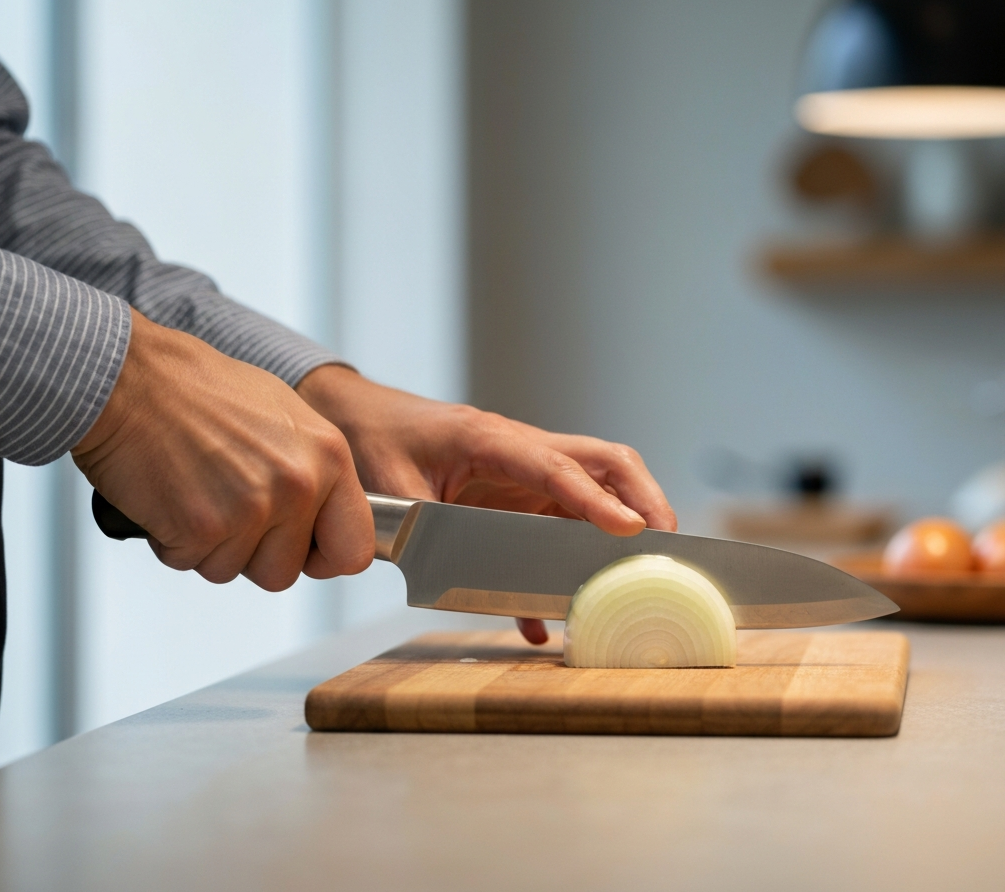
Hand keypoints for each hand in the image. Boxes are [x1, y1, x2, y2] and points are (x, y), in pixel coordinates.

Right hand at [73, 310, 373, 589]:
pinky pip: (190, 563)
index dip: (323, 557)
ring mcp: (252, 508)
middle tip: (227, 506)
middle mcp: (299, 485)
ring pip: (233, 571)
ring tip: (197, 490)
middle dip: (253, 553)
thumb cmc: (202, 391)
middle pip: (285, 572)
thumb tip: (327, 516)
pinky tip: (171, 496)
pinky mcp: (202, 527)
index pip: (354, 549)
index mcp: (330, 457)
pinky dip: (173, 541)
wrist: (132, 378)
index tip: (302, 549)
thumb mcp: (286, 417)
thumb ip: (315, 470)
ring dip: (210, 546)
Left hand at [295, 365, 676, 642]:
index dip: (596, 501)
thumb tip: (450, 571)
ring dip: (621, 528)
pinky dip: (566, 563)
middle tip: (666, 541)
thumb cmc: (380, 440)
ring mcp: (523, 473)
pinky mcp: (516, 495)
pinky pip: (558, 526)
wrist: (365, 418)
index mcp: (490, 441)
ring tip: (638, 575)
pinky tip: (548, 613)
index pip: (558, 467)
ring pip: (593, 491)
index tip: (631, 530)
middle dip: (641, 496)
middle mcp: (520, 451)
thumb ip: (424, 524)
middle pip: (603, 462)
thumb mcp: (393, 485)